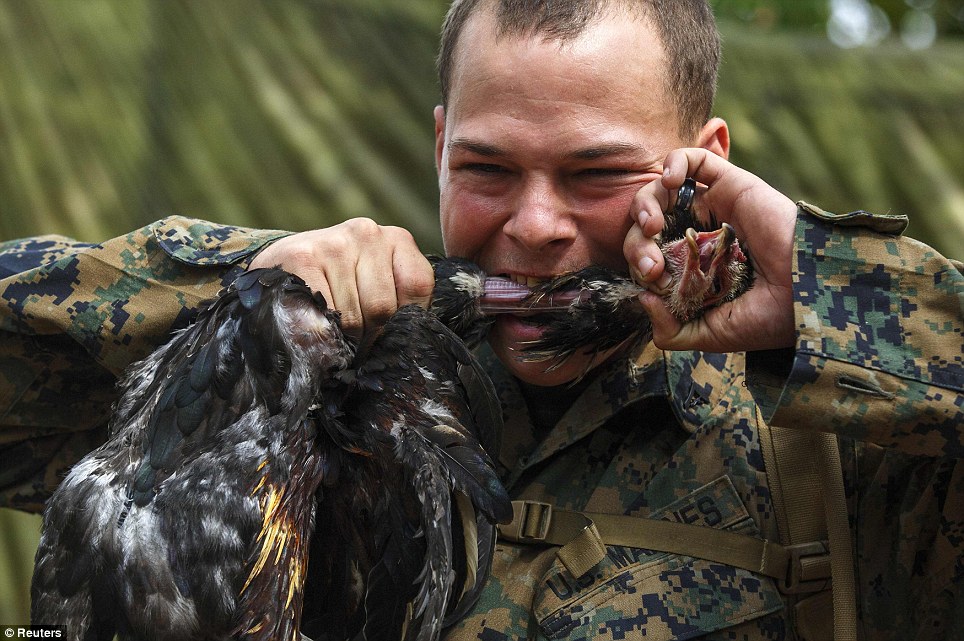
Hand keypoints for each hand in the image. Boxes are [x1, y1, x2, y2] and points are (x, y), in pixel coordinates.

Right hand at [249, 219, 433, 339]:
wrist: (281, 267)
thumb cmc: (341, 286)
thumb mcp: (379, 287)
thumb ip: (400, 306)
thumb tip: (406, 344)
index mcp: (397, 239)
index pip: (417, 288)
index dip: (401, 320)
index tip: (385, 327)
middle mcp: (368, 232)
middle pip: (383, 308)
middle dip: (369, 335)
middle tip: (355, 338)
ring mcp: (334, 243)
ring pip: (352, 319)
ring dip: (344, 337)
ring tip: (334, 328)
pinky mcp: (302, 257)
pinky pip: (322, 315)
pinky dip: (320, 333)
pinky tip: (314, 321)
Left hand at [623, 148, 797, 351]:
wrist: (809, 293)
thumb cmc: (768, 317)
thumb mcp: (711, 335)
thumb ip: (672, 331)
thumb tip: (642, 300)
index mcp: (694, 269)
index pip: (649, 257)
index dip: (639, 266)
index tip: (654, 283)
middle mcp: (700, 235)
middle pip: (648, 228)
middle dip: (637, 245)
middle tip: (651, 265)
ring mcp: (714, 208)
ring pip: (661, 193)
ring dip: (645, 206)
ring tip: (653, 226)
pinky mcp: (731, 184)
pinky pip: (695, 160)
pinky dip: (673, 162)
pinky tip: (668, 183)